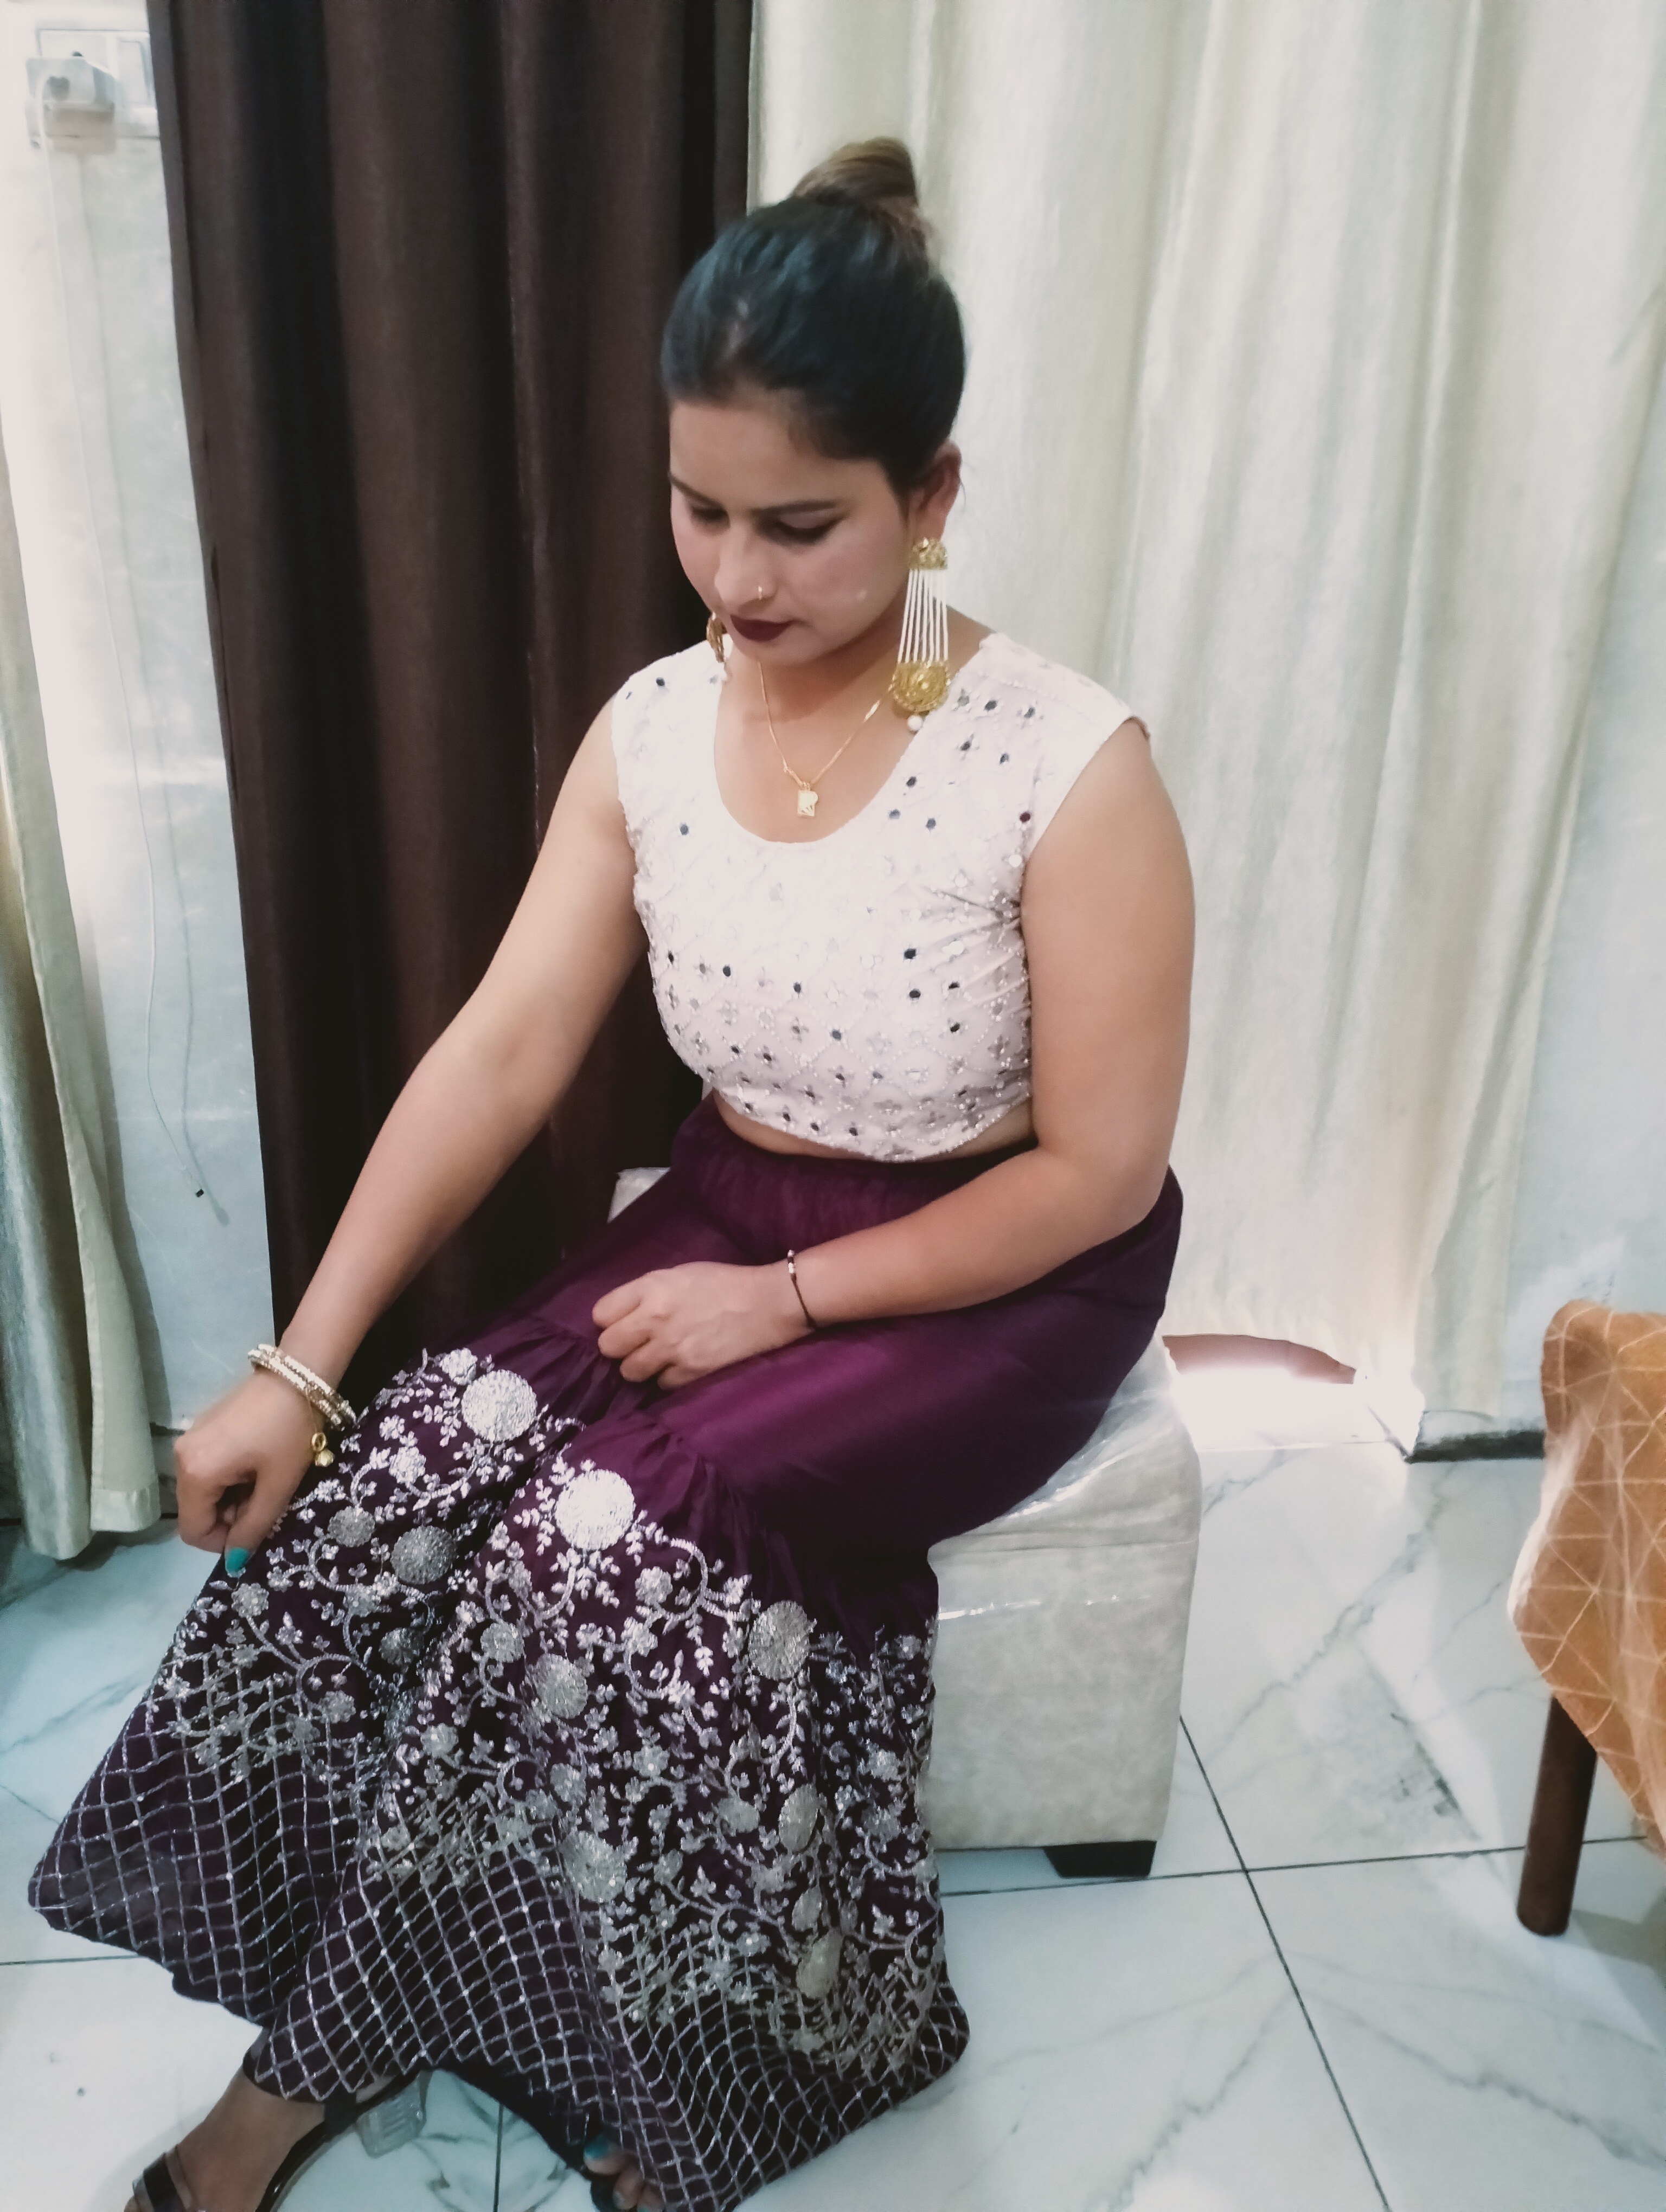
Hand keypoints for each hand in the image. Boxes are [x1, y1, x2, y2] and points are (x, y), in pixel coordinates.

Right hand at [173, 1370, 320, 1568]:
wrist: (299, 1374)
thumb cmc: (291, 1432)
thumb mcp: (277, 1486)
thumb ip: (253, 1528)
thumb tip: (234, 1562)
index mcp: (195, 1473)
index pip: (193, 1531)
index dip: (224, 1541)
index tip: (257, 1525)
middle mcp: (181, 1458)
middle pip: (196, 1511)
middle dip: (229, 1517)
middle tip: (266, 1500)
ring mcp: (189, 1439)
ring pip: (203, 1491)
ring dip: (231, 1497)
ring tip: (265, 1480)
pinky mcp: (202, 1428)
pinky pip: (207, 1469)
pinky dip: (229, 1477)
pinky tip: (257, 1463)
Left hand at [593, 1261, 809, 1387]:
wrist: (769, 1303)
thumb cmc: (724, 1283)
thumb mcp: (679, 1274)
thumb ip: (646, 1293)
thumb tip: (620, 1316)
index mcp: (651, 1288)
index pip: (600, 1314)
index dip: (610, 1320)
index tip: (622, 1322)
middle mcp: (655, 1318)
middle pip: (608, 1346)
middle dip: (619, 1346)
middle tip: (637, 1343)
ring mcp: (672, 1348)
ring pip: (629, 1371)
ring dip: (641, 1366)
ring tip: (660, 1357)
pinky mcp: (690, 1372)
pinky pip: (660, 1384)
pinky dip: (668, 1377)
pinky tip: (682, 1364)